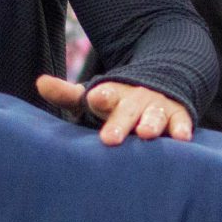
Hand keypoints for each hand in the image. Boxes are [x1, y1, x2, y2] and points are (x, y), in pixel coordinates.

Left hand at [36, 74, 195, 143]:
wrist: (162, 82)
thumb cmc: (119, 100)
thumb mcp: (95, 95)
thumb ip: (67, 95)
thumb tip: (40, 82)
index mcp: (113, 95)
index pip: (105, 94)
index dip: (101, 96)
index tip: (96, 97)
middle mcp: (136, 99)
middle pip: (127, 110)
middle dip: (120, 123)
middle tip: (110, 138)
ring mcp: (158, 107)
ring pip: (155, 115)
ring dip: (152, 123)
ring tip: (146, 133)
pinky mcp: (179, 116)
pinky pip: (181, 122)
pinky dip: (181, 129)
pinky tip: (180, 138)